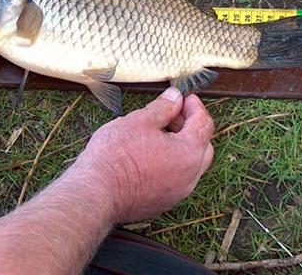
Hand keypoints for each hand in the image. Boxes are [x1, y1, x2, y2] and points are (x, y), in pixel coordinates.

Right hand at [75, 88, 213, 223]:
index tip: (183, 98)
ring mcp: (177, 193)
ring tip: (157, 134)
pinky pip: (176, 180)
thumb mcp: (140, 121)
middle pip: (202, 146)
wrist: (96, 193)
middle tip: (172, 114)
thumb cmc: (116, 156)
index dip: (195, 107)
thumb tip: (175, 98)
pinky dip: (171, 164)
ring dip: (181, 147)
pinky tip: (149, 155)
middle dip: (191, 127)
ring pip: (190, 165)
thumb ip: (163, 108)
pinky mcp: (163, 203)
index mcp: (188, 153)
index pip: (204, 124)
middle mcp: (189, 177)